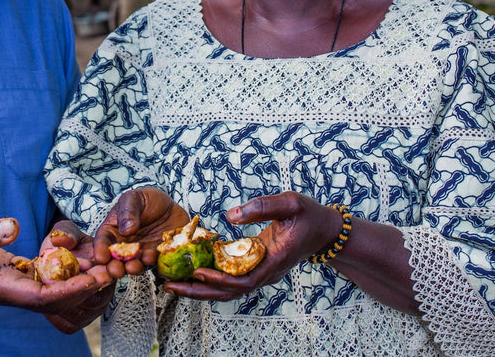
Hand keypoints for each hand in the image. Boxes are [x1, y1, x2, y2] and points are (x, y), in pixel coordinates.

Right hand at [0, 217, 112, 313]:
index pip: (39, 297)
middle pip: (52, 301)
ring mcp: (14, 287)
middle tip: (111, 273)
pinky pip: (46, 280)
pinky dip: (66, 273)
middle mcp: (9, 292)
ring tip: (106, 267)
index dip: (68, 291)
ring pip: (52, 293)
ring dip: (79, 283)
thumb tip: (11, 227)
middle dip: (83, 290)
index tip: (93, 280)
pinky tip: (84, 260)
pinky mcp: (16, 277)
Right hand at [92, 187, 188, 277]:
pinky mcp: (156, 257)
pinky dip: (153, 263)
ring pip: (134, 264)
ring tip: (133, 266)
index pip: (103, 241)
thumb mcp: (133, 198)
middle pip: (116, 259)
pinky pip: (155, 263)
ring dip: (133, 268)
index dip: (100, 250)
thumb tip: (126, 230)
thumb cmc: (147, 200)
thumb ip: (128, 212)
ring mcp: (140, 253)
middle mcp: (124, 246)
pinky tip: (153, 258)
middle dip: (115, 266)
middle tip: (116, 269)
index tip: (101, 257)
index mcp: (113, 231)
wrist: (170, 206)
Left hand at [162, 191, 341, 301]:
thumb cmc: (309, 215)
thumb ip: (262, 207)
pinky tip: (189, 271)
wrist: (325, 230)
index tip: (198, 272)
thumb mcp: (290, 203)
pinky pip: (230, 278)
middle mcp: (266, 272)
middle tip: (169, 287)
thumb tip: (231, 215)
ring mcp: (260, 272)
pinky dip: (209, 278)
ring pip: (228, 290)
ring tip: (172, 285)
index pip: (244, 279)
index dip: (220, 279)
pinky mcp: (255, 267)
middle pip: (230, 292)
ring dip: (200, 289)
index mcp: (274, 260)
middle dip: (199, 292)